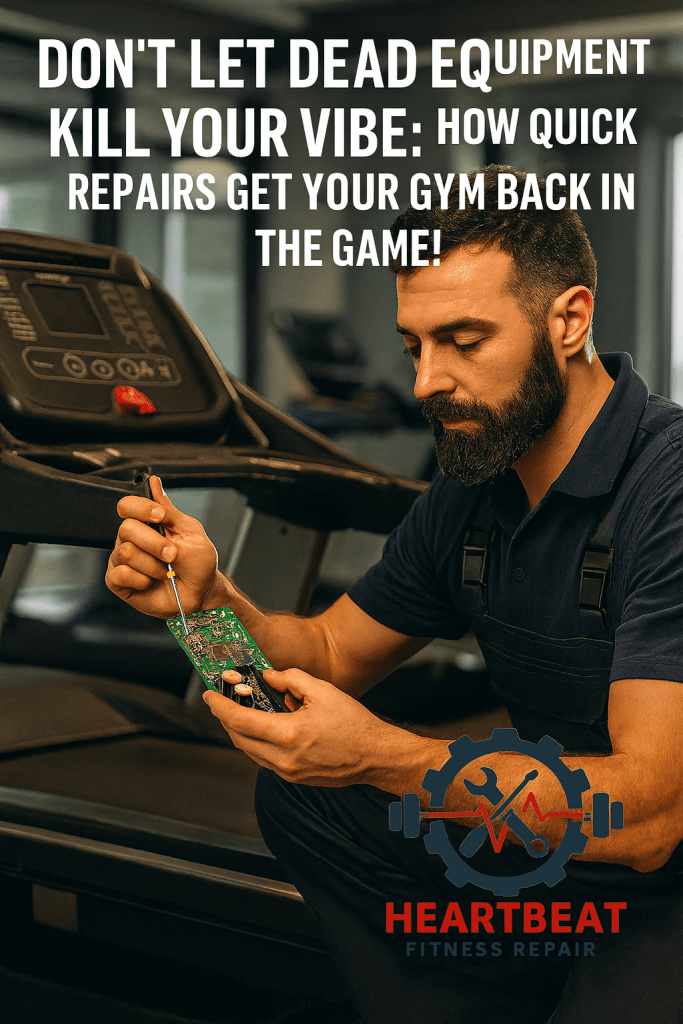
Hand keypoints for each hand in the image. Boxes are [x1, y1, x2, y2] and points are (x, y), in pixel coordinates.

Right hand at [106, 475, 223, 617]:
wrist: (201, 593)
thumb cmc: (198, 563)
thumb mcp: (190, 531)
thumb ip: (169, 509)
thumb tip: (154, 483)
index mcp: (146, 524)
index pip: (127, 506)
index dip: (141, 508)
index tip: (160, 516)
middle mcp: (131, 540)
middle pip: (126, 528)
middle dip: (155, 543)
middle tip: (172, 555)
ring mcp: (122, 561)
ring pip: (126, 552)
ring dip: (153, 565)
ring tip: (164, 572)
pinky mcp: (119, 582)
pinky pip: (119, 574)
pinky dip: (141, 580)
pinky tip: (150, 582)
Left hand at [203, 667, 416, 788]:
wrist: (374, 756)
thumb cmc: (353, 724)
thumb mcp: (322, 690)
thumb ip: (291, 680)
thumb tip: (268, 678)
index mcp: (288, 735)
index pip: (240, 720)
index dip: (220, 707)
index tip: (209, 696)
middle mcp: (283, 759)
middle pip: (239, 738)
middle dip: (225, 719)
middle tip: (221, 702)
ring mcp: (287, 772)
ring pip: (250, 751)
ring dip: (240, 732)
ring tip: (240, 712)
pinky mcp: (294, 778)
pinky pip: (264, 759)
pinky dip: (257, 742)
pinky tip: (264, 728)